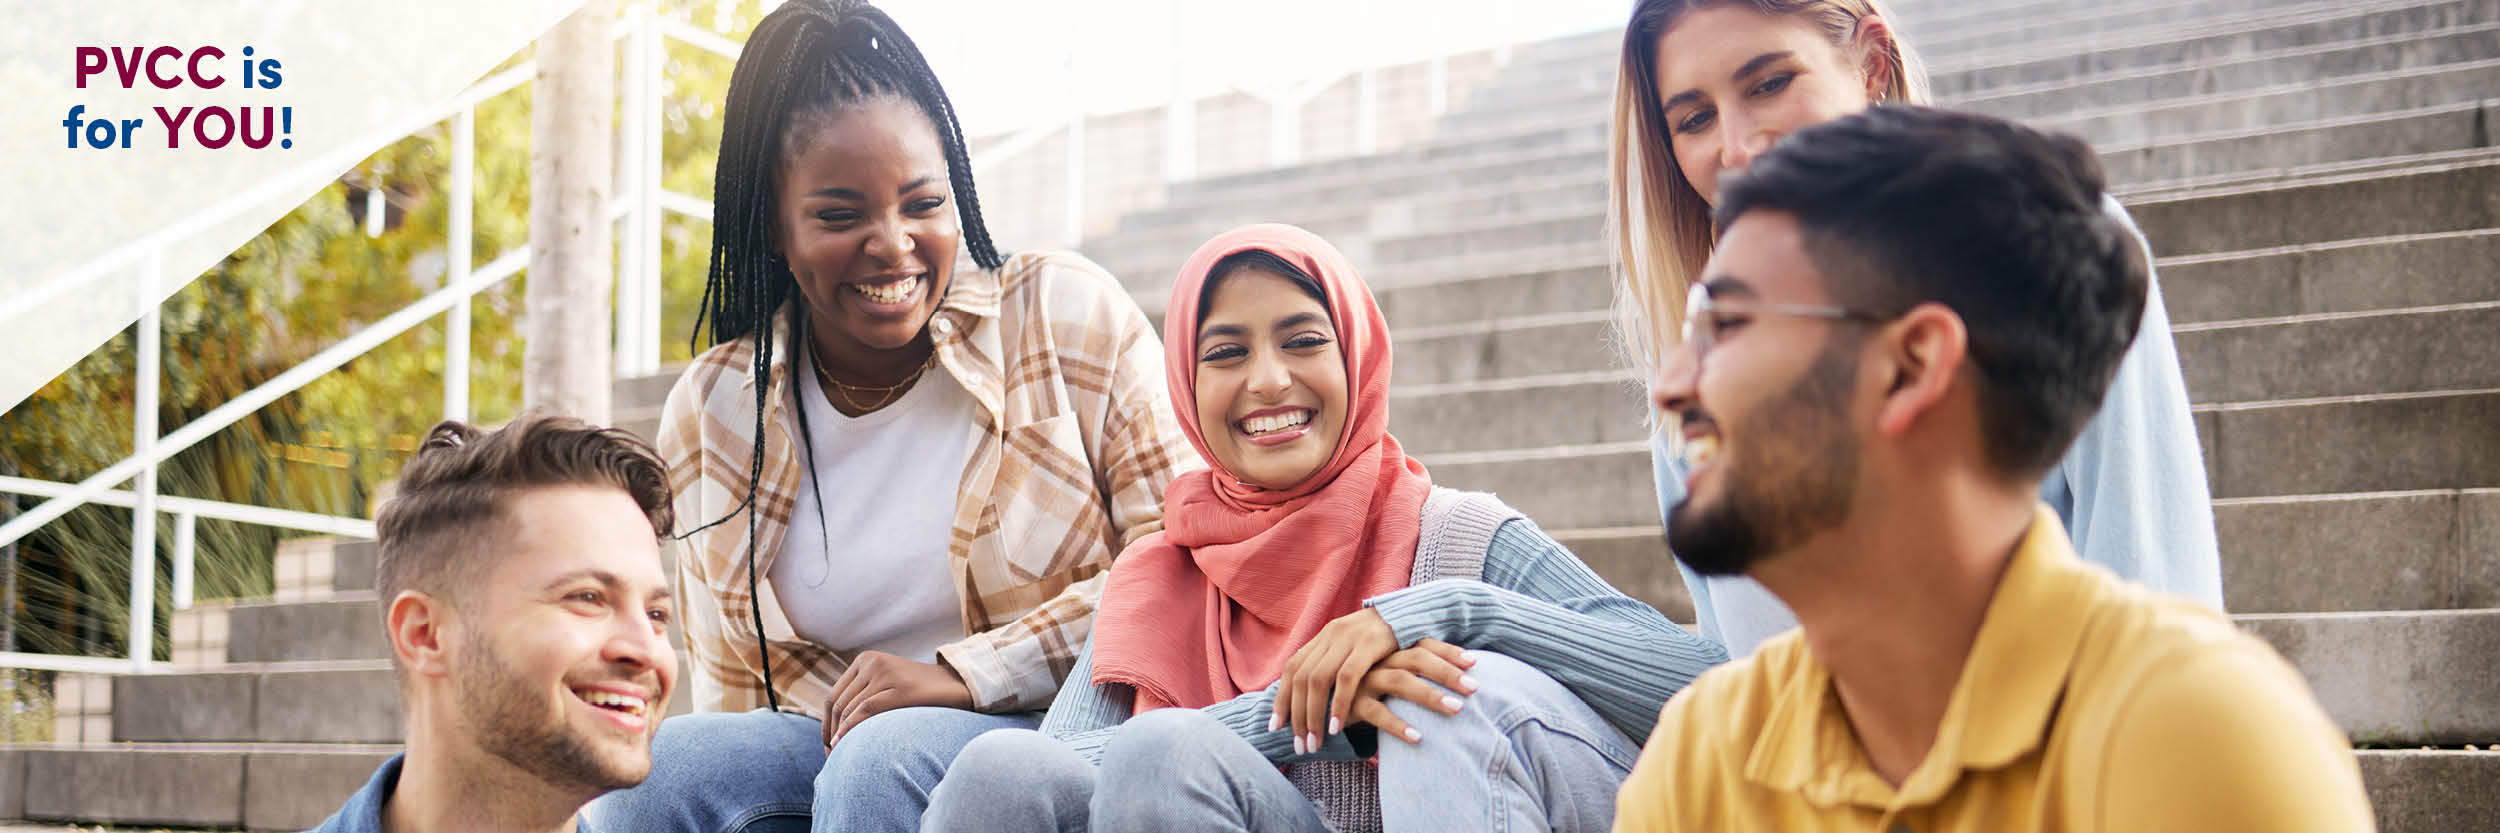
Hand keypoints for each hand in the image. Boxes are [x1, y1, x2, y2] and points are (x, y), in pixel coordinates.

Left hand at [821, 651, 974, 747]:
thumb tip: (834, 728)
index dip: (825, 724)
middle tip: (831, 756)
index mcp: (865, 660)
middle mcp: (871, 662)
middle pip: (838, 703)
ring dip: (839, 735)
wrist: (955, 685)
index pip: (833, 696)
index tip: (827, 745)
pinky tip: (843, 743)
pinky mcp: (898, 687)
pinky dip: (850, 728)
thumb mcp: (886, 687)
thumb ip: (863, 696)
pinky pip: (865, 710)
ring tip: (838, 755)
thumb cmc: (920, 693)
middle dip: (830, 733)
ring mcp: (885, 672)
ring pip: (849, 708)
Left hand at [1272, 608, 1405, 754]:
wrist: (1414, 613)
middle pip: (1301, 678)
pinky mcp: (1370, 643)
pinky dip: (1338, 704)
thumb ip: (1333, 666)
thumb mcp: (1353, 649)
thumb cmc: (1384, 642)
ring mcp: (1349, 637)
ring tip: (1315, 742)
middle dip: (1297, 715)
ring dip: (1313, 715)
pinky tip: (1336, 727)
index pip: (1292, 669)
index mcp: (1323, 636)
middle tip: (1300, 745)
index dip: (1281, 698)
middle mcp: (1331, 634)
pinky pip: (1347, 678)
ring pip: (1318, 680)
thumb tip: (1308, 697)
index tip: (1275, 728)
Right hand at [1348, 639, 1478, 744]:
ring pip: (1399, 681)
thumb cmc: (1365, 687)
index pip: (1423, 644)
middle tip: (1474, 688)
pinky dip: (1398, 724)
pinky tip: (1418, 737)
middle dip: (1447, 672)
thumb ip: (1413, 672)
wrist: (1323, 698)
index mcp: (1389, 649)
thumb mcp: (1388, 674)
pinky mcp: (1351, 702)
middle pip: (1416, 658)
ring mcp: (1363, 679)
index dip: (1448, 651)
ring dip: (1429, 695)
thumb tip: (1457, 676)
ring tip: (1456, 709)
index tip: (1475, 662)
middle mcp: (1378, 659)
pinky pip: (1377, 712)